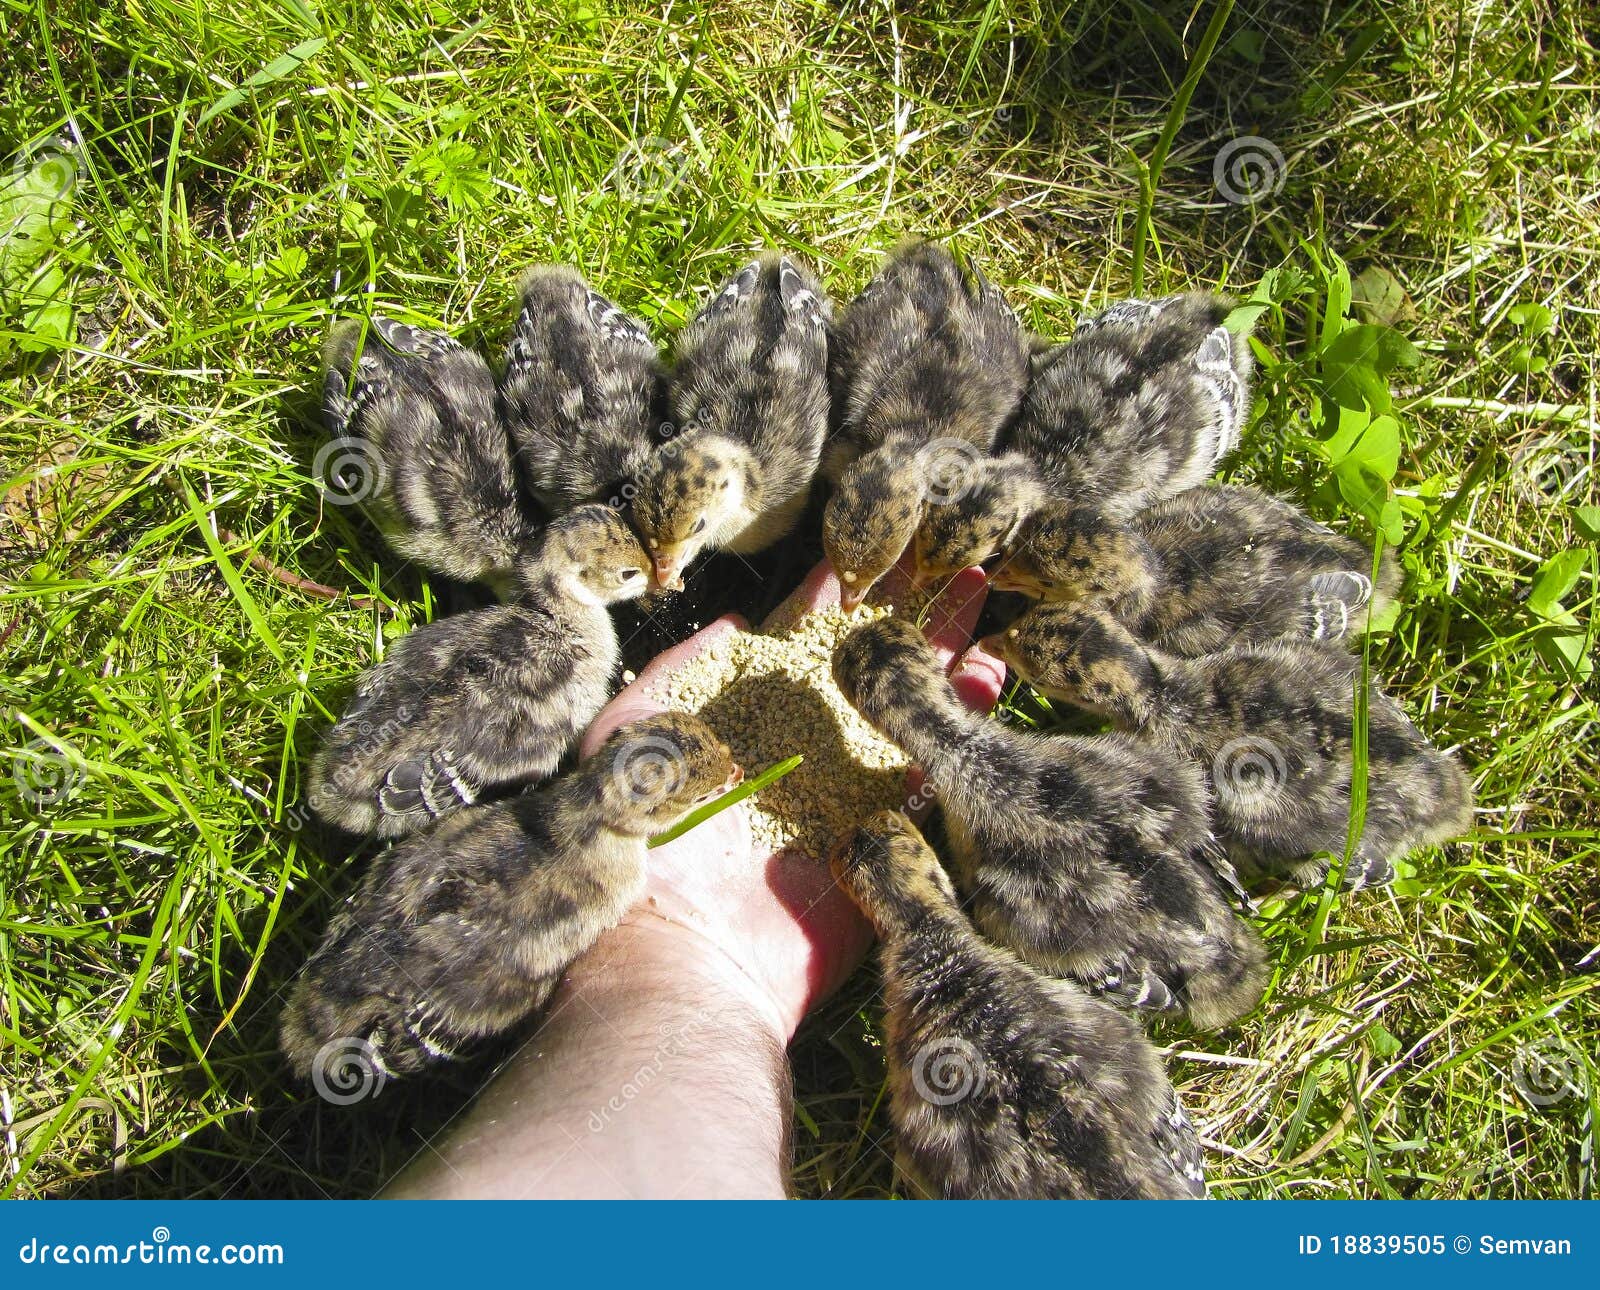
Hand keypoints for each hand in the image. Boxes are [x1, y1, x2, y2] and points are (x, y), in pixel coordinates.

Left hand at [579, 556, 1006, 1040]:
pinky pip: (934, 780)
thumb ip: (683, 670)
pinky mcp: (889, 841)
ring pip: (912, 713)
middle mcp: (810, 746)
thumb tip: (738, 623)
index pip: (810, 637)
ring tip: (987, 605)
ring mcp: (854, 794)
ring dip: (949, 658)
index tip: (884, 539)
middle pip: (874, 665)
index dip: (846, 590)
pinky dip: (963, 730)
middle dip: (915, 611)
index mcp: (752, 716)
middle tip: (961, 555)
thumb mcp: (635, 731)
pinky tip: (991, 678)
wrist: (682, 950)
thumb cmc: (645, 840)